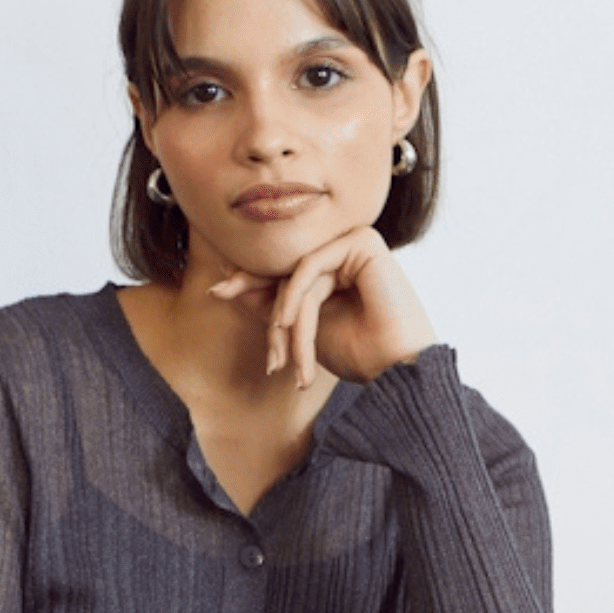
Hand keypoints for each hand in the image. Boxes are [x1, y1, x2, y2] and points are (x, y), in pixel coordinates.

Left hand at [209, 225, 437, 389]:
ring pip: (296, 274)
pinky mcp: (363, 241)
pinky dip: (295, 295)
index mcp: (336, 268)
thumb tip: (226, 282)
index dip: (249, 280)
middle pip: (285, 268)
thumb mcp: (300, 329)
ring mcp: (355, 243)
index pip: (283, 269)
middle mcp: (346, 251)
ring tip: (286, 358)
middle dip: (263, 303)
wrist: (396, 371)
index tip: (217, 290)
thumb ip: (271, 303)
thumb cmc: (358, 355)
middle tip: (244, 325)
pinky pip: (310, 265)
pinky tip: (289, 323)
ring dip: (286, 319)